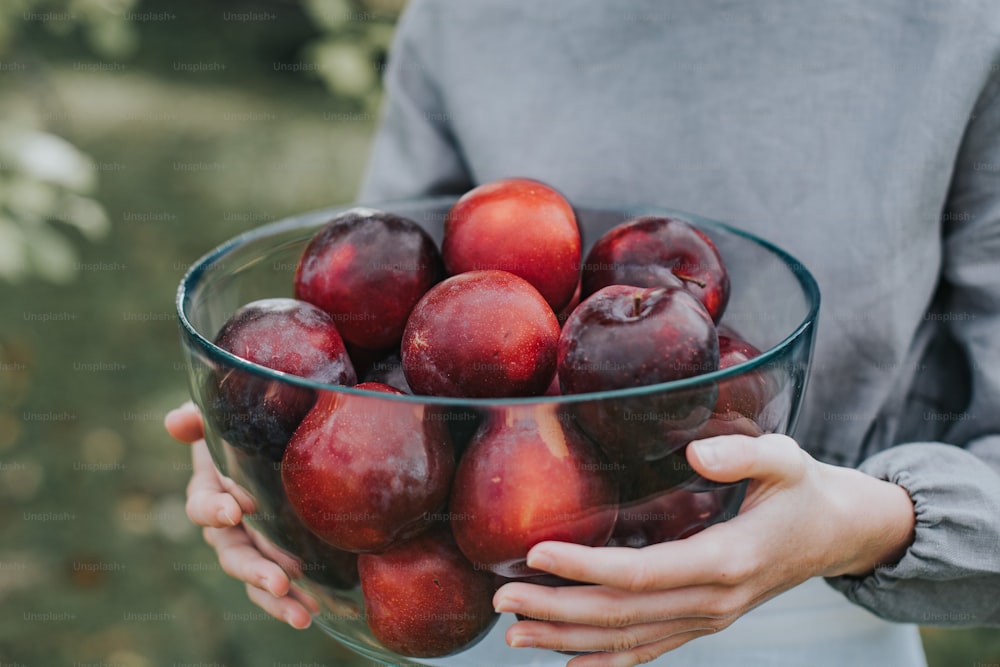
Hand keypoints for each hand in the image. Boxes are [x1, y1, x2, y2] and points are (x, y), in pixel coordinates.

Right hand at [164, 402, 319, 628]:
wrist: (280, 437)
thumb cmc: (246, 426)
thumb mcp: (224, 417)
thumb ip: (199, 418)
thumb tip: (176, 422)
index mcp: (210, 489)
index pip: (203, 505)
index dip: (214, 509)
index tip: (236, 510)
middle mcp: (228, 525)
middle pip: (233, 553)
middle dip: (253, 570)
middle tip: (277, 581)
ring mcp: (254, 544)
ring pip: (257, 577)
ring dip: (276, 599)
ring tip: (302, 614)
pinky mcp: (280, 556)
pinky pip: (282, 584)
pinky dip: (294, 600)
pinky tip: (314, 611)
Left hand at [492, 433, 915, 665]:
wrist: (837, 534)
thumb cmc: (803, 489)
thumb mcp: (785, 459)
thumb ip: (742, 454)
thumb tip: (692, 453)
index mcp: (727, 559)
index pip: (642, 572)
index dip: (586, 567)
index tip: (535, 553)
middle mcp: (713, 602)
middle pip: (622, 614)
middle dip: (557, 609)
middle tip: (502, 596)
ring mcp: (708, 620)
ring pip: (627, 640)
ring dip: (567, 638)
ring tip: (514, 631)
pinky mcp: (703, 623)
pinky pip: (648, 650)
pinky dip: (605, 661)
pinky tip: (566, 663)